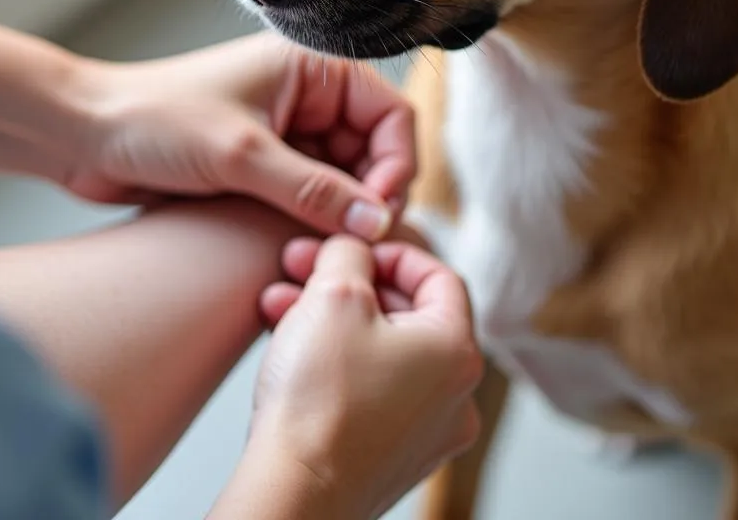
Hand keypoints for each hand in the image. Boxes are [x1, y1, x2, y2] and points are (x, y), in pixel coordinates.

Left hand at [65, 33, 415, 239]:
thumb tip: (378, 222)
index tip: (377, 213)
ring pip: (341, 181)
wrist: (83, 134)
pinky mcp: (262, 166)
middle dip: (366, 197)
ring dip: (336, 215)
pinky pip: (307, 198)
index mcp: (311, 69)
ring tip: (318, 249)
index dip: (394, 166)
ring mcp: (285, 133)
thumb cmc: (154, 118)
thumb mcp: (242, 155)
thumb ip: (314, 191)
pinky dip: (309, 223)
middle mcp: (305, 97)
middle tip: (350, 243)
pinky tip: (295, 247)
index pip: (390, 116)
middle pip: (371, 153)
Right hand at [224, 237, 481, 519]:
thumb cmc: (319, 399)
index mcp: (457, 350)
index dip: (390, 251)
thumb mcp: (334, 293)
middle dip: (349, 283)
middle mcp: (454, 396)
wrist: (292, 494)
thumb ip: (350, 251)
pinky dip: (335, 359)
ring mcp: (424, 432)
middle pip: (406, 312)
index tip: (351, 247)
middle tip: (304, 267)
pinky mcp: (390, 456)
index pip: (439, 276)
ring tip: (280, 302)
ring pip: (379, 349)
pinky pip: (369, 388)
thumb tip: (354, 243)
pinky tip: (288, 342)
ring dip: (332, 317)